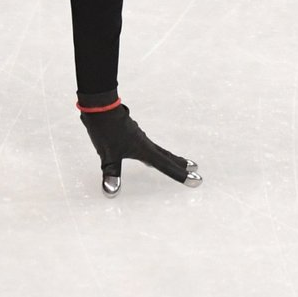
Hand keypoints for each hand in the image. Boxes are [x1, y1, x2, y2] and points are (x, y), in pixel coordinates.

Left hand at [78, 91, 201, 196]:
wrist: (99, 104)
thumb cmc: (106, 129)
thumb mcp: (108, 154)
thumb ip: (111, 173)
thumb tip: (111, 192)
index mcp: (144, 149)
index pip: (166, 166)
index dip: (181, 175)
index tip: (198, 181)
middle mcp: (144, 142)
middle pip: (166, 155)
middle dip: (179, 163)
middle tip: (194, 167)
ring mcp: (137, 135)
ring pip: (156, 149)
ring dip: (167, 156)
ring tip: (174, 161)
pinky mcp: (129, 131)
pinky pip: (145, 144)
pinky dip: (152, 151)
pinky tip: (144, 151)